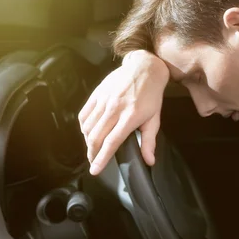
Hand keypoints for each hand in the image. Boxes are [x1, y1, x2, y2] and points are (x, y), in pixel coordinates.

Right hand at [78, 50, 168, 174]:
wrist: (144, 68)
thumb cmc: (151, 96)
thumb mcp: (154, 119)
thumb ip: (149, 141)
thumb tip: (149, 161)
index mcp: (130, 116)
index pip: (112, 142)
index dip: (102, 158)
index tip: (95, 170)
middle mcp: (114, 109)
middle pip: (96, 137)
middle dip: (92, 153)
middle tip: (93, 162)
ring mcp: (104, 100)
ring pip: (88, 127)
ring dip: (88, 141)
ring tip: (92, 148)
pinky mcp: (97, 94)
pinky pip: (84, 114)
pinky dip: (83, 126)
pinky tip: (88, 132)